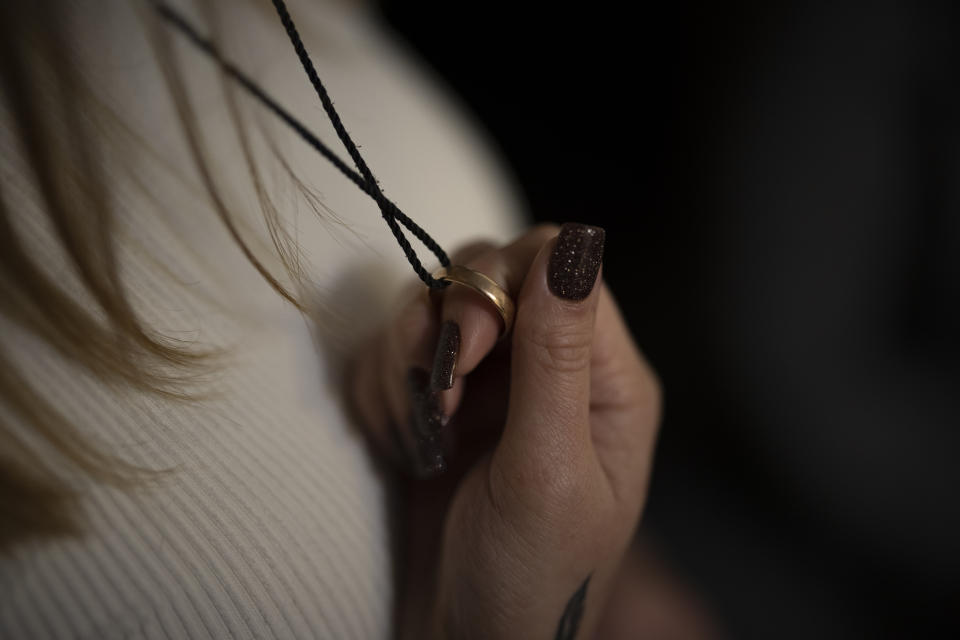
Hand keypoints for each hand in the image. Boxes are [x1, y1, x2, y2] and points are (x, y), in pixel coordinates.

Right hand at [349, 224, 660, 638]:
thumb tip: (577, 243)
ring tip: (418, 434)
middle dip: (447, 325)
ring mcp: (492, 383)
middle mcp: (551, 368)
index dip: (501, 288)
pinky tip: (401, 444)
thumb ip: (556, 357)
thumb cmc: (530, 577)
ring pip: (431, 307)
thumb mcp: (549, 471)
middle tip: (436, 399)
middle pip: (488, 272)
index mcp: (605, 379)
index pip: (556, 266)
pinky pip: (395, 351)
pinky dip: (383, 390)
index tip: (465, 354)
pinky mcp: (440, 403)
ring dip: (406, 364)